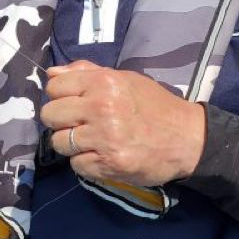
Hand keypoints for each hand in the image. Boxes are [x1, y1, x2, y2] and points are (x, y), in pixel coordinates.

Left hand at [40, 60, 206, 186]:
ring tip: (91, 142)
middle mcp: (100, 108)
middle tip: (79, 124)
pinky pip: (76, 165)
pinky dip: (85, 163)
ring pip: (59, 143)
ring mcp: (104, 138)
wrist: (188, 139)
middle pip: (50, 116)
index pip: (54, 88)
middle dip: (61, 121)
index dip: (60, 96)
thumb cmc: (155, 106)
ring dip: (72, 145)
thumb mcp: (125, 80)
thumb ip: (87, 73)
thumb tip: (51, 74)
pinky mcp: (108, 164)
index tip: (73, 104)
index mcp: (103, 82)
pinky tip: (101, 156)